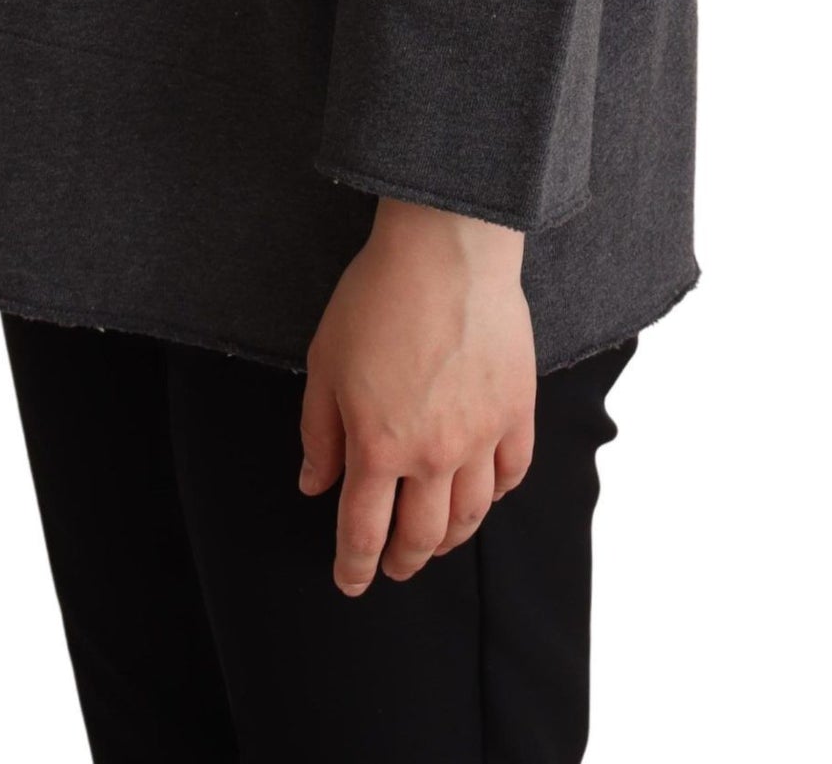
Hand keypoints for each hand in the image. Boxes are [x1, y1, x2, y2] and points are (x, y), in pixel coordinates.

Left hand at [299, 196, 534, 595]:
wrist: (446, 251)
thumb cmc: (376, 298)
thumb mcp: (324, 363)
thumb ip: (320, 433)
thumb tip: (315, 484)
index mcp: (379, 447)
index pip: (364, 530)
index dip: (354, 565)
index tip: (350, 581)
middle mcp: (434, 454)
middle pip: (423, 536)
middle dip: (403, 561)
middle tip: (393, 568)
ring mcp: (482, 435)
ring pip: (472, 514)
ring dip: (451, 540)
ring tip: (437, 544)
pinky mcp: (517, 409)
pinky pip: (513, 471)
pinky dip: (498, 494)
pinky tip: (485, 494)